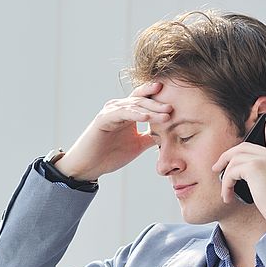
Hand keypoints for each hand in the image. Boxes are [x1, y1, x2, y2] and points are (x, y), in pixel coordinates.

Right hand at [56, 81, 172, 180]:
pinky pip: (121, 113)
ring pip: (134, 105)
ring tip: (166, 113)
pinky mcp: (103, 119)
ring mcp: (110, 112)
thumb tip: (170, 134)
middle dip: (158, 103)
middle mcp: (119, 108)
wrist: (89, 167)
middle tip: (174, 107)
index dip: (160, 100)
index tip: (177, 103)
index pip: (145, 101)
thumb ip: (150, 137)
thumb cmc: (109, 155)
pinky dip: (134, 114)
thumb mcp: (137, 145)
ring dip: (151, 109)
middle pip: (142, 100)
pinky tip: (146, 117)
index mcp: (127, 113)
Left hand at [211, 116, 265, 228]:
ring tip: (225, 192)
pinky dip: (226, 185)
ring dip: (226, 177)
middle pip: (244, 147)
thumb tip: (250, 179)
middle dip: (227, 156)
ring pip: (235, 160)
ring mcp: (265, 159)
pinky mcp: (255, 167)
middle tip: (217, 167)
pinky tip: (228, 196)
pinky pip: (231, 172)